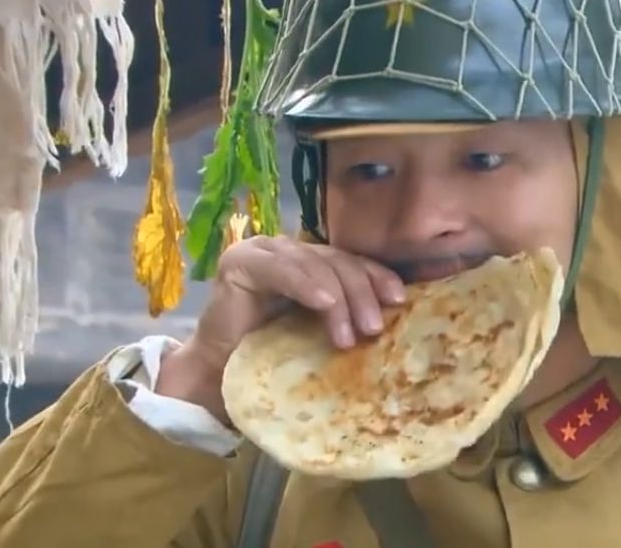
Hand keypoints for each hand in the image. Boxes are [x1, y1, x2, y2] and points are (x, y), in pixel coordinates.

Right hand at [155, 235, 406, 422]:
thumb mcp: (319, 329)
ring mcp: (265, 250)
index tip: (400, 301)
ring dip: (337, 298)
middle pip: (337, 262)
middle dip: (361, 293)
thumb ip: (346, 313)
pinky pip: (281, 269)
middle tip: (373, 328)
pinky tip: (324, 302)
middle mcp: (290, 249)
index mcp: (312, 261)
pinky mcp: (242, 261)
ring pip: (314, 265)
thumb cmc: (272, 353)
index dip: (377, 277)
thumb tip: (396, 313)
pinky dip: (305, 285)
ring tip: (351, 333)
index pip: (352, 262)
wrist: (220, 371)